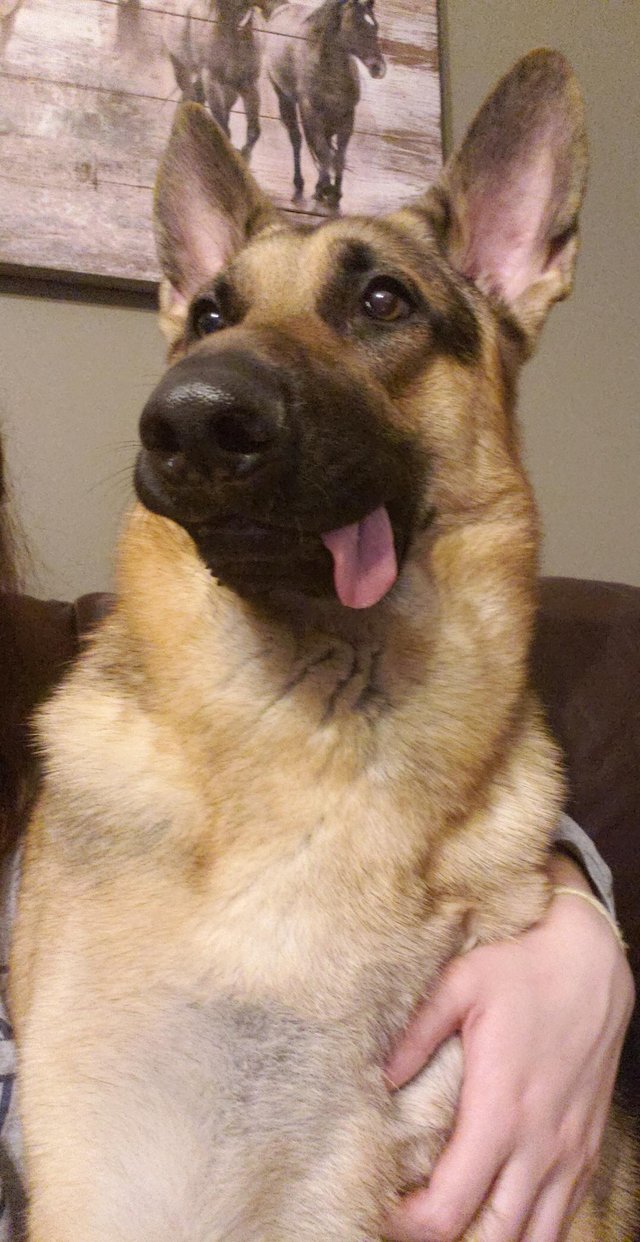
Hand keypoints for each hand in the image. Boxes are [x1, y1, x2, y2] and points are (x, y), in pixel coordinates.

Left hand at [384, 856, 634, 1241]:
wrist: (592, 963)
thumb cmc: (524, 969)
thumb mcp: (460, 983)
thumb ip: (415, 1034)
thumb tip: (381, 1079)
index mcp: (500, 1112)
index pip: (447, 1210)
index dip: (406, 1225)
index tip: (383, 1209)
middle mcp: (539, 1146)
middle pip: (491, 1241)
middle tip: (411, 1220)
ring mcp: (570, 1153)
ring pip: (535, 1239)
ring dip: (491, 1241)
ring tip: (456, 1222)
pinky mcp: (588, 1149)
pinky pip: (564, 1216)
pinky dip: (532, 1228)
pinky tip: (501, 1209)